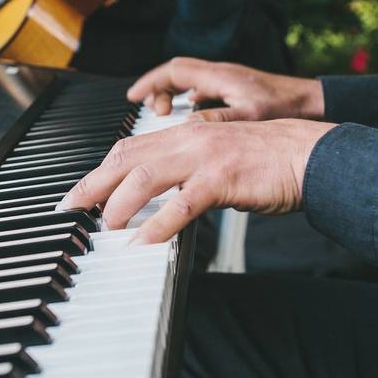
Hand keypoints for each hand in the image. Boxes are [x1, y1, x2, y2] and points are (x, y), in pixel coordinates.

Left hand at [58, 119, 337, 243]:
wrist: (308, 155)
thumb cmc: (266, 161)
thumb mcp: (217, 159)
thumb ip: (186, 172)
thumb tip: (156, 199)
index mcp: (186, 133)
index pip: (128, 149)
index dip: (98, 170)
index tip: (78, 192)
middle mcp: (189, 139)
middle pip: (126, 159)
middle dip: (92, 185)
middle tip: (69, 208)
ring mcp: (204, 157)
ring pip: (145, 178)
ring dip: (118, 205)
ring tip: (104, 227)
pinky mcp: (221, 180)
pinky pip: (180, 205)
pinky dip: (157, 226)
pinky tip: (141, 244)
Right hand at [128, 57, 324, 121]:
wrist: (313, 104)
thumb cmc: (287, 107)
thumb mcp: (249, 117)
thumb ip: (216, 120)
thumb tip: (184, 127)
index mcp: (219, 76)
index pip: (173, 72)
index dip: (150, 84)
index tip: (133, 96)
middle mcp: (221, 75)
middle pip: (176, 75)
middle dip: (156, 89)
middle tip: (146, 108)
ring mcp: (228, 83)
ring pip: (189, 82)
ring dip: (172, 95)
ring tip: (164, 114)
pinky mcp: (236, 92)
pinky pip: (202, 91)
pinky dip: (188, 101)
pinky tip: (190, 118)